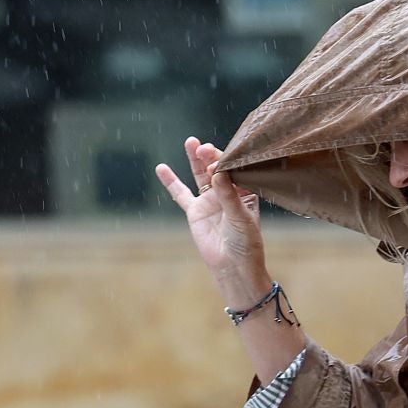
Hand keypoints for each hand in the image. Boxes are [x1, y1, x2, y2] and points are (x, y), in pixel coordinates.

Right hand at [154, 137, 265, 289]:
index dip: (225, 162)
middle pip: (217, 167)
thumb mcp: (240, 218)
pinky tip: (161, 168)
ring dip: (195, 159)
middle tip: (202, 147)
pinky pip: (181, 194)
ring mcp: (210, 199)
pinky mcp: (195, 211)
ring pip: (200, 174)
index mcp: (245, 190)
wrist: (232, 266)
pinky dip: (171, 182)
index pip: (234, 169)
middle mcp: (227, 191)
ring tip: (190, 142)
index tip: (217, 163)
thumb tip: (219, 173)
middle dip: (210, 155)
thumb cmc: (245, 242)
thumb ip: (229, 196)